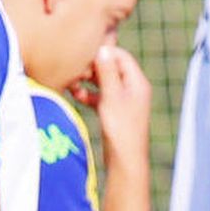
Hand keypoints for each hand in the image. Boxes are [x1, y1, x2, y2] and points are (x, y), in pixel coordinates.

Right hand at [79, 42, 150, 164]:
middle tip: (76, 68)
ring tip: (72, 82)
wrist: (125, 160)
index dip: (104, 52)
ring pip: (104, 83)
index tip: (86, 53)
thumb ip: (107, 73)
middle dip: (94, 67)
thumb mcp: (111, 97)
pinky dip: (89, 95)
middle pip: (112, 68)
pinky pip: (101, 97)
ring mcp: (123, 101)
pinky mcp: (114, 113)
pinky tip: (75, 96)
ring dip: (89, 81)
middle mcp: (132, 89)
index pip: (121, 56)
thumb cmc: (121, 129)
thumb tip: (102, 50)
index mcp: (137, 82)